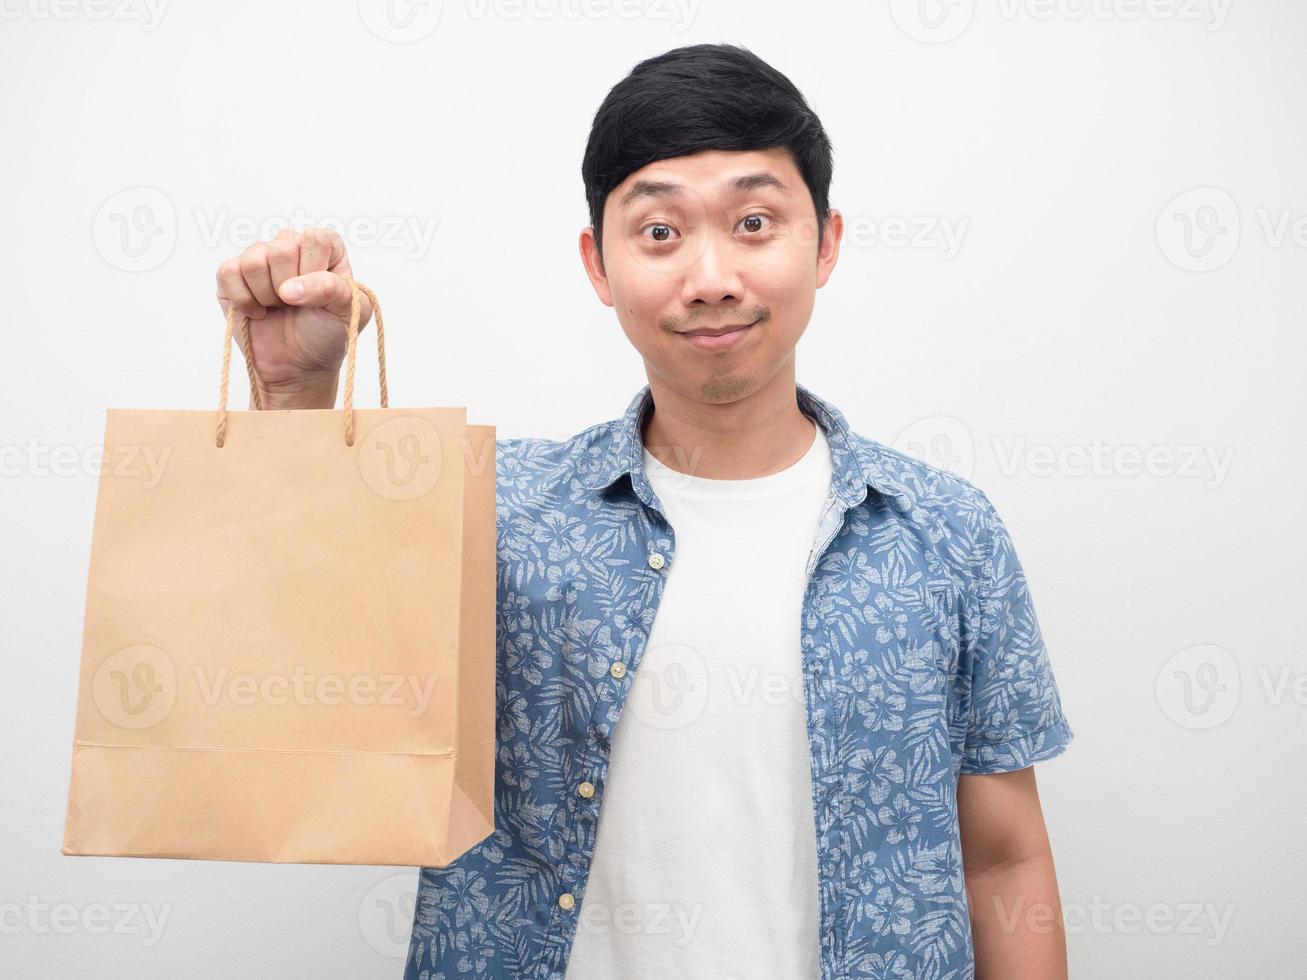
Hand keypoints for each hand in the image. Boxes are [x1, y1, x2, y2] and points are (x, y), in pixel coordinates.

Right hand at [215, 228, 372, 406]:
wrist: (299, 366)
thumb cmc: (328, 334)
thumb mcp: (349, 311)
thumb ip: (331, 289)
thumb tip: (288, 289)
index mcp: (325, 248)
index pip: (316, 239)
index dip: (314, 271)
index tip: (318, 295)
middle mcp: (291, 245)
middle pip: (282, 248)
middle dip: (290, 288)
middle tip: (296, 305)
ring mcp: (259, 258)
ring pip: (254, 261)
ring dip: (267, 295)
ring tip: (278, 307)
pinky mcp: (232, 275)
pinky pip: (228, 273)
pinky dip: (244, 301)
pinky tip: (258, 312)